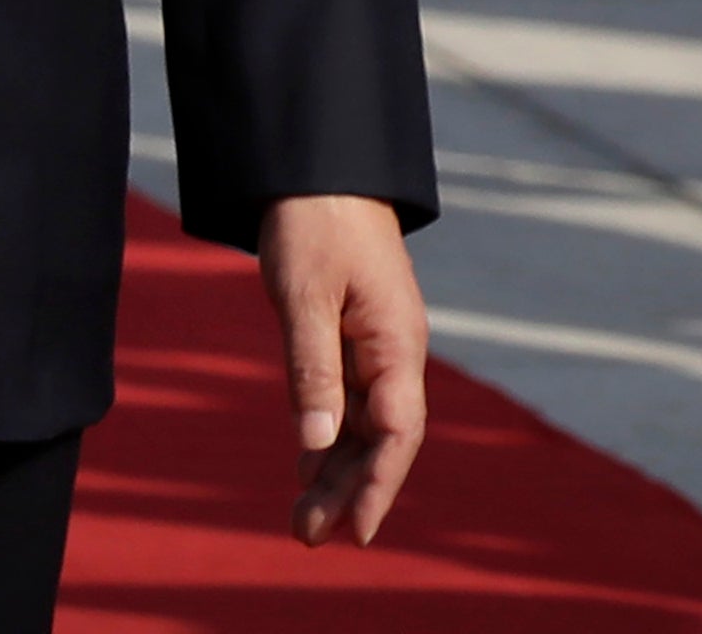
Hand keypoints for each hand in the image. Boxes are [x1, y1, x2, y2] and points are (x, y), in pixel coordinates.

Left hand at [258, 192, 425, 546]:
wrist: (321, 165)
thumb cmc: (316, 224)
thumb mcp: (304, 298)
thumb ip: (313, 372)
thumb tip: (317, 445)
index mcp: (398, 341)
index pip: (398, 432)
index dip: (378, 487)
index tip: (355, 532)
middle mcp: (396, 349)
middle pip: (383, 437)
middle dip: (350, 490)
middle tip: (307, 535)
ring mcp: (378, 342)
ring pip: (366, 423)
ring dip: (338, 470)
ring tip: (303, 517)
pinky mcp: (356, 333)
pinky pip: (351, 398)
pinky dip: (329, 436)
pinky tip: (307, 466)